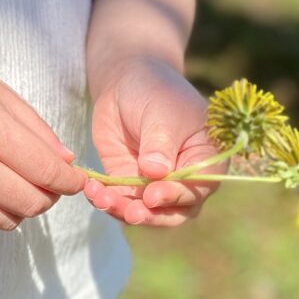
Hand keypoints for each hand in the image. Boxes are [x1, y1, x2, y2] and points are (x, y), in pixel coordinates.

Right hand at [0, 59, 83, 237]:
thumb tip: (67, 162)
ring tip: (12, 181)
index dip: (71, 181)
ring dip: (21, 206)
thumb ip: (35, 127)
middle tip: (45, 178)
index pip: (47, 172)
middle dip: (50, 195)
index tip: (77, 179)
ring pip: (10, 221)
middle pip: (33, 203)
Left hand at [86, 57, 219, 226]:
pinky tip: (93, 193)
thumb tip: (156, 173)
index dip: (177, 196)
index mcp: (205, 159)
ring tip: (103, 200)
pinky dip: (107, 201)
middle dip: (152, 215)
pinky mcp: (130, 184)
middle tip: (130, 213)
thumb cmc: (155, 92)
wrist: (127, 83)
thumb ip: (159, 143)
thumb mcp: (161, 113)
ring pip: (146, 211)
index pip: (198, 186)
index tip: (153, 196)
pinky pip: (121, 201)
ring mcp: (157, 185)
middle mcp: (186, 179)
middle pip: (176, 210)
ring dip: (124, 211)